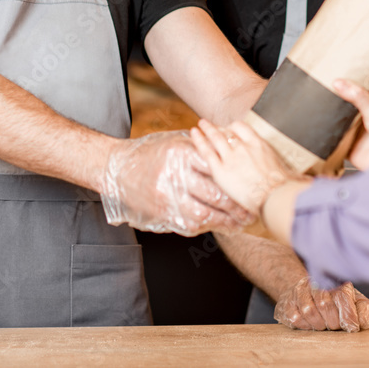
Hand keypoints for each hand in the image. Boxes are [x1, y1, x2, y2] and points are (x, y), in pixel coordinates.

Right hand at [101, 131, 253, 236]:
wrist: (118, 168)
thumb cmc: (152, 153)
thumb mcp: (176, 142)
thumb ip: (201, 149)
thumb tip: (232, 154)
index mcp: (180, 153)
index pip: (216, 167)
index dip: (236, 179)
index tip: (251, 185)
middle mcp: (173, 175)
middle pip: (213, 193)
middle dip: (235, 204)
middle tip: (251, 210)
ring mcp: (166, 197)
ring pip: (203, 214)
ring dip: (224, 221)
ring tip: (239, 223)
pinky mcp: (161, 213)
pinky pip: (188, 224)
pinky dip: (206, 227)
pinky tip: (218, 225)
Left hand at [189, 119, 299, 214]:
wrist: (274, 196)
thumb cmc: (284, 187)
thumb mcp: (289, 174)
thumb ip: (292, 174)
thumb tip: (305, 181)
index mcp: (260, 145)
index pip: (243, 128)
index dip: (234, 128)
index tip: (230, 129)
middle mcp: (244, 147)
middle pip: (227, 132)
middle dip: (217, 127)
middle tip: (208, 123)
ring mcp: (231, 157)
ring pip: (215, 138)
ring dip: (207, 130)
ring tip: (200, 125)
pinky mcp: (220, 170)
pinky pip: (206, 151)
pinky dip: (199, 141)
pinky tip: (194, 133)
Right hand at [274, 277, 368, 331]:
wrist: (305, 293)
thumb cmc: (336, 301)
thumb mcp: (355, 302)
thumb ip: (365, 309)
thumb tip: (361, 322)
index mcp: (334, 280)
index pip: (341, 296)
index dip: (348, 316)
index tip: (352, 327)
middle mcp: (315, 282)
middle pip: (324, 304)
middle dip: (333, 322)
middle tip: (335, 326)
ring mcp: (298, 292)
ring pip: (308, 311)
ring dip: (319, 324)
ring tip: (323, 324)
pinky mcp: (286, 303)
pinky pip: (295, 318)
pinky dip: (306, 326)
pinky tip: (310, 323)